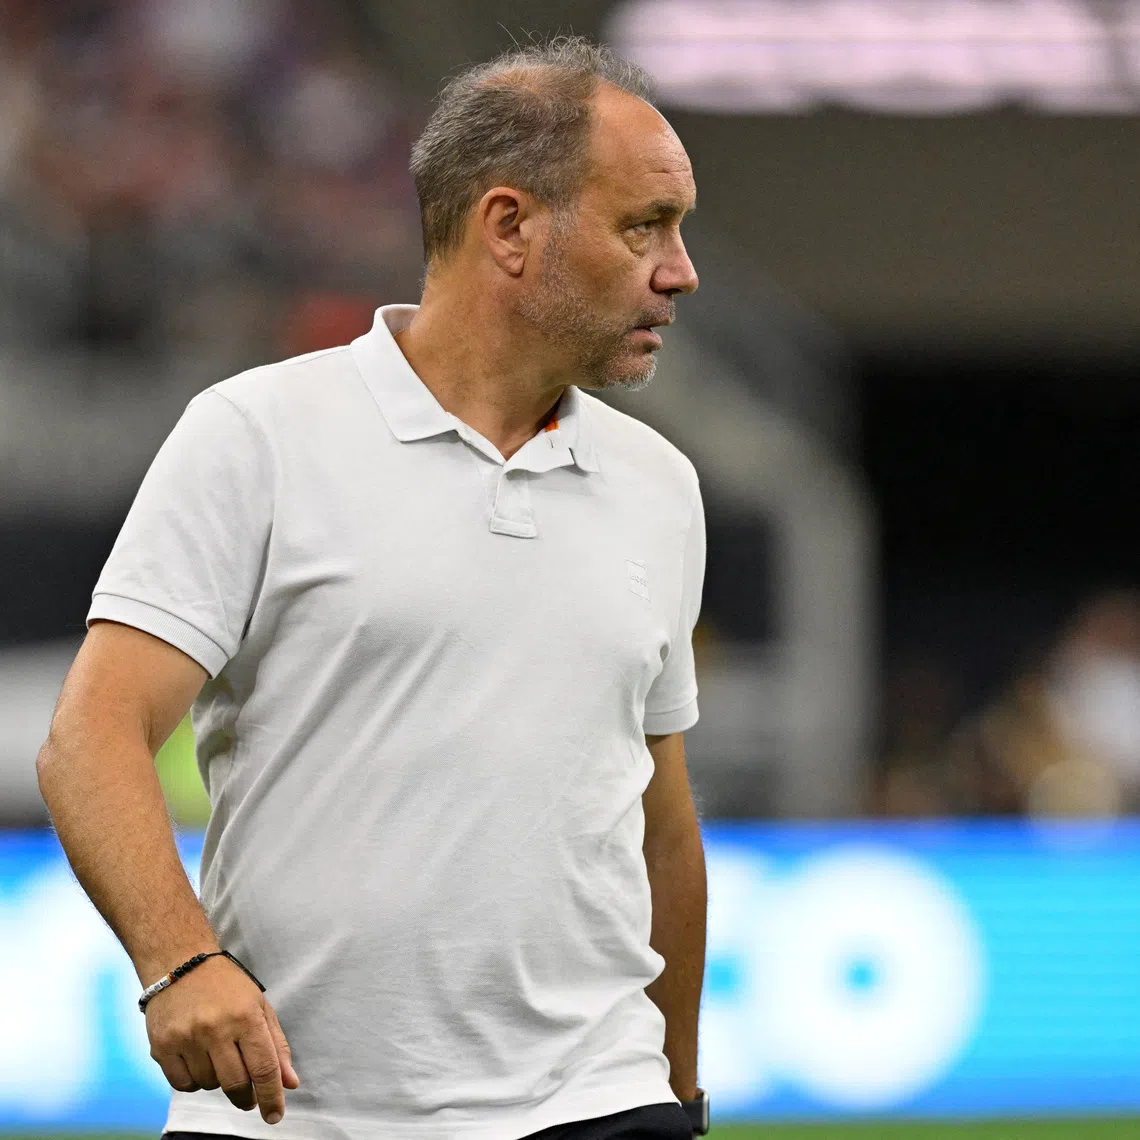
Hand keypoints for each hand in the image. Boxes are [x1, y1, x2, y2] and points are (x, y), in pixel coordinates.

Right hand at [145, 955, 299, 1123]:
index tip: (276, 1116)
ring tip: (219, 1056)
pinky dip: (195, 1081)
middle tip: (249, 1095)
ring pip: (209, 1085)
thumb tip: (290, 1083)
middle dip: (246, 1096)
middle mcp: (214, 1028)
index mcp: (245, 1016)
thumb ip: (276, 1045)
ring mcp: (185, 1038)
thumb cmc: (226, 985)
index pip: (264, 1068)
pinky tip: (198, 1060)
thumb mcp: (259, 1006)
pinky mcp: (161, 1046)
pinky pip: (183, 1084)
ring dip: (219, 1081)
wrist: (180, 962)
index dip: (272, 1097)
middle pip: (236, 1083)